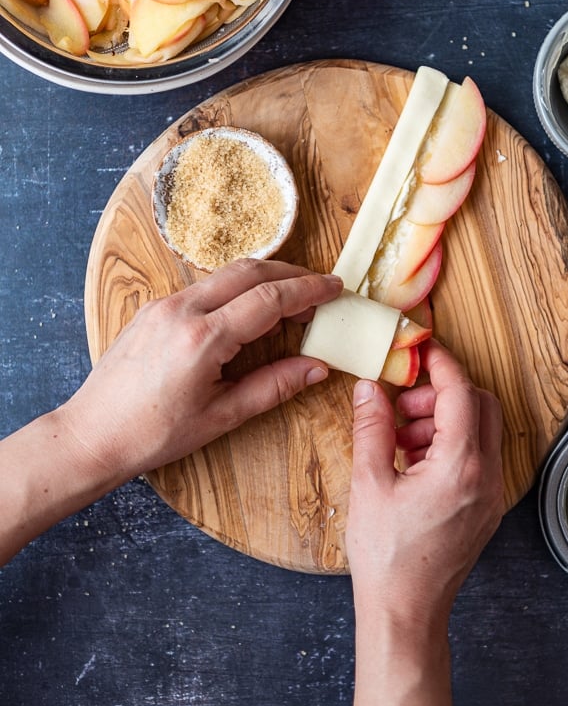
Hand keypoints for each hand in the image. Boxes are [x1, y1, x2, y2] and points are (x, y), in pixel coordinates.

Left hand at [60, 259, 342, 479]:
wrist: (93, 434)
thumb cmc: (154, 434)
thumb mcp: (223, 415)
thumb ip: (274, 385)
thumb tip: (317, 367)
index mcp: (203, 338)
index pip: (269, 298)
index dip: (309, 290)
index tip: (335, 288)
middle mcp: (182, 310)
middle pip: (250, 271)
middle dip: (291, 274)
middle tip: (320, 289)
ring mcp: (163, 305)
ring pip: (225, 274)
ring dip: (263, 279)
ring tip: (291, 301)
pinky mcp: (152, 309)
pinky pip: (204, 286)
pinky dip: (235, 288)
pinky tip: (249, 309)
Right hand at [347, 339, 503, 630]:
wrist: (406, 612)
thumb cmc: (387, 558)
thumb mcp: (369, 485)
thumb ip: (372, 429)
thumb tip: (369, 389)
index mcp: (461, 467)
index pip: (461, 393)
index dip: (441, 364)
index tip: (421, 349)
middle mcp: (486, 478)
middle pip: (481, 406)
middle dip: (441, 393)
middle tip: (402, 402)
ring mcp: (490, 495)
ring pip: (481, 431)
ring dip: (443, 419)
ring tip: (399, 438)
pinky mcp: (484, 509)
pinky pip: (476, 458)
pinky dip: (449, 445)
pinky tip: (411, 461)